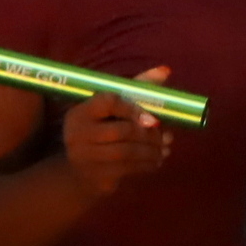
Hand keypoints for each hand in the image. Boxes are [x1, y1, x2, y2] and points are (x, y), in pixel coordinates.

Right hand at [59, 66, 177, 198]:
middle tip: (167, 137)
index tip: (155, 119)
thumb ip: (137, 89)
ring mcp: (84, 155)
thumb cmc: (102, 131)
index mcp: (81, 110)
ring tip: (165, 149)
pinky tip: (157, 160)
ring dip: (153, 151)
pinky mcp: (95, 174)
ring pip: (127, 152)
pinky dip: (148, 164)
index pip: (108, 102)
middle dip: (150, 135)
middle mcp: (77, 131)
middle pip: (122, 130)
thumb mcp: (113, 108)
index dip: (133, 108)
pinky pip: (128, 169)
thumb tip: (165, 70)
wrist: (79, 170)